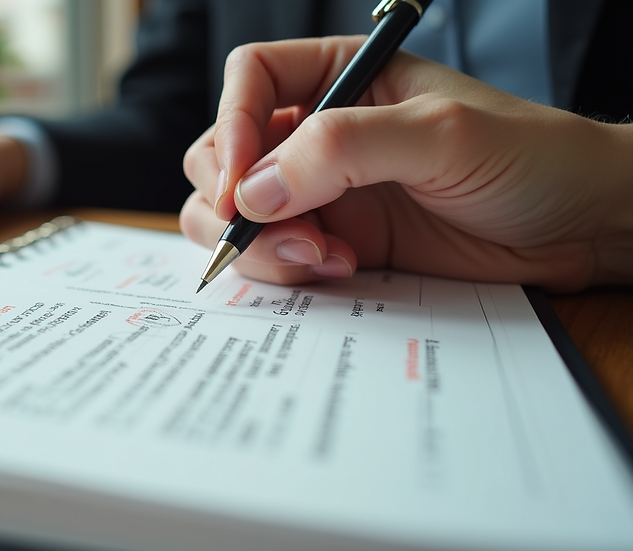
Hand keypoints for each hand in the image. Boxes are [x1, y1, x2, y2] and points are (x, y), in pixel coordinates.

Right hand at [181, 37, 632, 291]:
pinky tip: (340, 269)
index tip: (242, 182)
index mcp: (340, 77)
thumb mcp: (440, 133)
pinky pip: (275, 257)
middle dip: (234, 197)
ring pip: (235, 212)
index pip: (250, 80)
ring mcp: (322, 192)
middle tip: (280, 228)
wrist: (578, 226)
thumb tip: (257, 190)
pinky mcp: (335, 242)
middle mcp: (319, 133)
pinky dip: (286, 271)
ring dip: (260, 242)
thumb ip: (344, 149)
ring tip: (321, 257)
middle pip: (224, 152)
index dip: (233, 125)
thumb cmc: (529, 156)